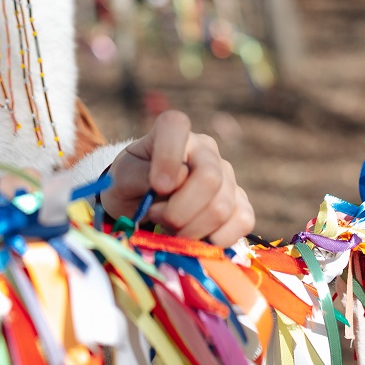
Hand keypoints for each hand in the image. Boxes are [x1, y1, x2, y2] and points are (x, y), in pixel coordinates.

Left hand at [99, 110, 254, 245]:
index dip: (167, 157)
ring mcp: (227, 174)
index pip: (176, 126)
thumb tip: (173, 182)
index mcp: (173, 131)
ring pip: (222, 207)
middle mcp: (205, 149)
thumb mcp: (122, 178)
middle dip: (178, 212)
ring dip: (190, 230)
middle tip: (156, 217)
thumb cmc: (131, 183)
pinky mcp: (239, 201)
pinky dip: (216, 239)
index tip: (156, 186)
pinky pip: (242, 221)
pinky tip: (196, 237)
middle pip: (209, 179)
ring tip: (170, 227)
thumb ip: (140, 176)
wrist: (142, 203)